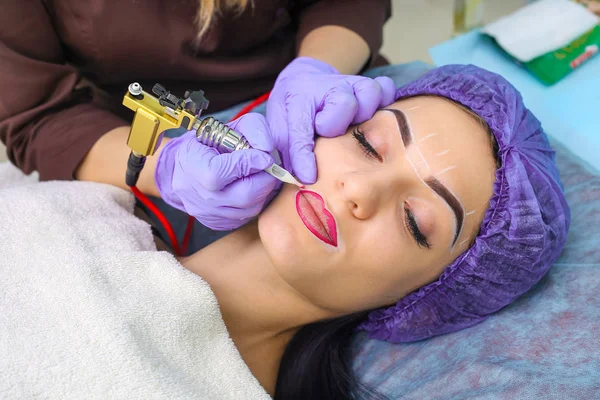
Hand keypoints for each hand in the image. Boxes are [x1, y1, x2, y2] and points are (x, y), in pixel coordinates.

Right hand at [155, 113, 278, 230]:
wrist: (187, 168)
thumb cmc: (209, 144)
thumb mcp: (228, 127)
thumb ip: (252, 129)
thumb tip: (267, 147)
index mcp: (190, 165)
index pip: (218, 173)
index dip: (246, 163)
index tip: (263, 155)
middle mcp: (196, 195)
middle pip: (242, 196)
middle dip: (263, 179)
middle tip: (268, 167)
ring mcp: (207, 213)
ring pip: (249, 209)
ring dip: (262, 190)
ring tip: (259, 176)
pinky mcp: (218, 223)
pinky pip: (246, 216)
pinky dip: (256, 201)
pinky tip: (251, 187)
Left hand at [267, 57, 395, 183]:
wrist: (304, 81)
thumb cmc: (292, 112)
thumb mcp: (279, 129)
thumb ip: (287, 153)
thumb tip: (301, 179)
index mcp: (297, 99)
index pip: (300, 128)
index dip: (303, 155)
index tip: (308, 176)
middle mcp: (326, 87)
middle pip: (344, 104)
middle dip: (337, 124)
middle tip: (329, 132)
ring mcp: (350, 83)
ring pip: (369, 93)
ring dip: (364, 112)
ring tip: (353, 122)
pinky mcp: (369, 83)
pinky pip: (386, 88)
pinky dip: (386, 101)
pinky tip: (374, 113)